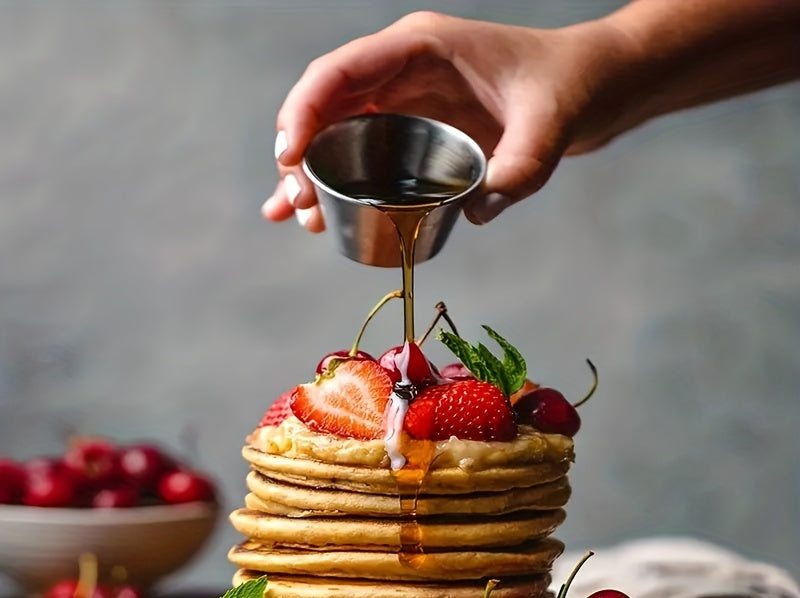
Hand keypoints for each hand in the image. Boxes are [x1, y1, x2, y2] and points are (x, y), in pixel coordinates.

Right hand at [261, 11, 633, 230]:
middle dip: (300, 153)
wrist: (588, 86)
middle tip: (297, 205)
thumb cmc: (567, 87)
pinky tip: (317, 216)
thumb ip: (520, 169)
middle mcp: (400, 71)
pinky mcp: (413, 129)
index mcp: (420, 50)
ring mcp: (403, 100)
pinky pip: (360, 152)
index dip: (304, 111)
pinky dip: (335, 181)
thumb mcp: (551, 125)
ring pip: (335, 132)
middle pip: (326, 106)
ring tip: (295, 218)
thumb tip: (474, 213)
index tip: (290, 159)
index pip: (341, 72)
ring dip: (309, 173)